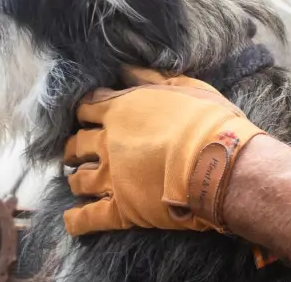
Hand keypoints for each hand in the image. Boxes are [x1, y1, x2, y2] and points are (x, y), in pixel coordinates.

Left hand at [63, 68, 264, 236]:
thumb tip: (127, 69)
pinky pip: (88, 218)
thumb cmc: (207, 121)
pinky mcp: (122, 210)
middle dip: (75, 147)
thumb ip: (152, 78)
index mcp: (121, 110)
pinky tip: (72, 219)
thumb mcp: (184, 86)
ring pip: (79, 179)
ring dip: (76, 179)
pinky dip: (77, 220)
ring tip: (77, 180)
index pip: (88, 107)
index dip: (86, 111)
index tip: (88, 116)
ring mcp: (112, 178)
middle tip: (77, 151)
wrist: (218, 164)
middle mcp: (108, 143)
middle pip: (77, 144)